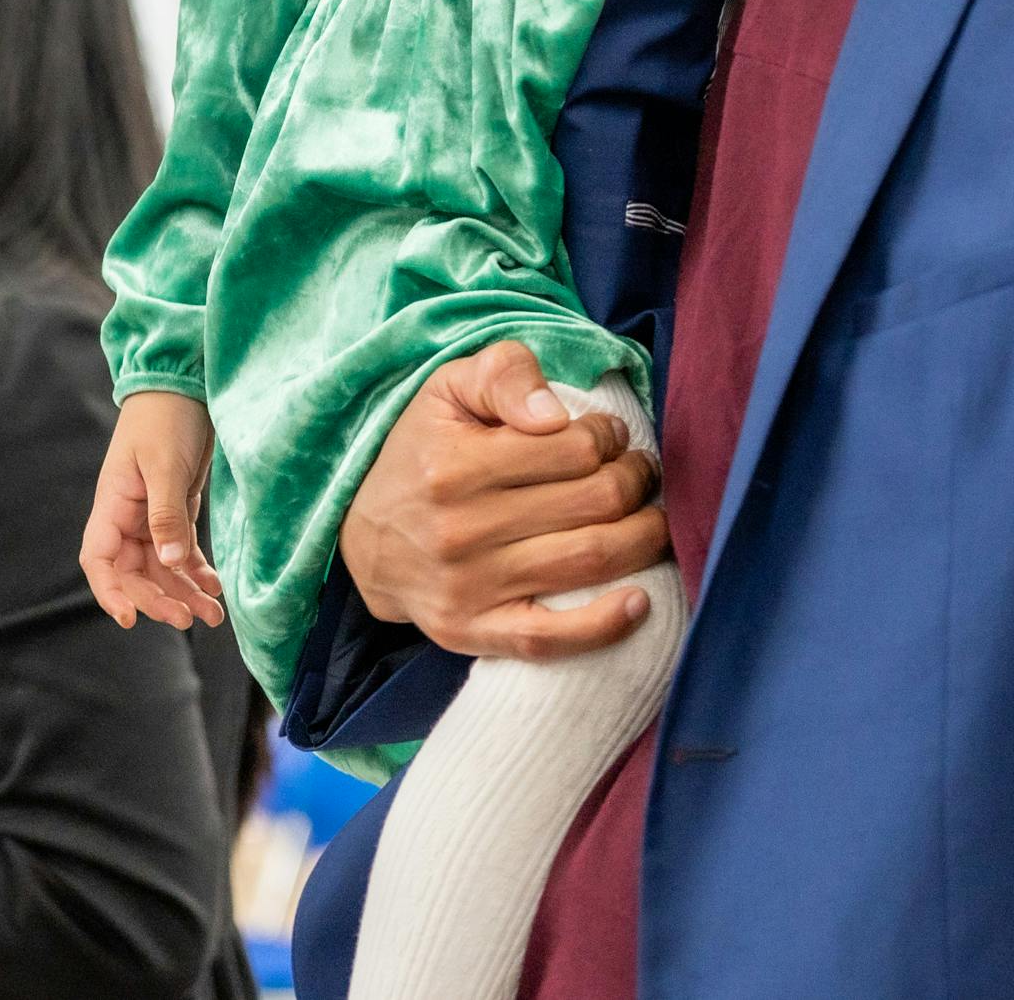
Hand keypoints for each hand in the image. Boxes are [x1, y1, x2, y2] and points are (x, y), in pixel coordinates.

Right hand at [80, 392, 227, 630]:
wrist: (184, 387)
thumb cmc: (164, 419)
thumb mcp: (164, 465)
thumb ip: (166, 515)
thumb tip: (169, 564)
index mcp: (112, 506)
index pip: (99, 561)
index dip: (110, 593)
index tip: (129, 620)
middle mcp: (128, 518)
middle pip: (134, 573)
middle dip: (159, 599)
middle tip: (188, 619)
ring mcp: (151, 518)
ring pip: (162, 569)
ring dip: (184, 593)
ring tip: (213, 616)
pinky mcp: (176, 512)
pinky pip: (182, 553)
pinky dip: (197, 573)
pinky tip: (216, 589)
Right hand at [339, 342, 664, 661]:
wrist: (363, 539)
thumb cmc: (421, 452)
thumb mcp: (448, 390)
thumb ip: (504, 374)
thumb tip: (555, 413)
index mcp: (455, 465)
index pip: (574, 448)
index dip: (609, 437)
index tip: (610, 436)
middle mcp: (460, 529)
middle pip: (593, 501)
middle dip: (635, 480)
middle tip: (639, 472)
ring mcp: (467, 587)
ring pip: (589, 560)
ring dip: (643, 536)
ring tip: (650, 517)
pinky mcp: (471, 632)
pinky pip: (549, 639)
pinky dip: (605, 625)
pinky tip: (640, 602)